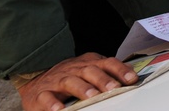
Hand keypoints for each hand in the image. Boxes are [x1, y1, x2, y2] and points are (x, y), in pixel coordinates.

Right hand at [16, 53, 137, 110]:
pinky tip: (59, 109)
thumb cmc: (69, 79)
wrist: (36, 84)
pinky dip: (52, 103)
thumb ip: (107, 74)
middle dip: (103, 79)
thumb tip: (132, 77)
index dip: (120, 70)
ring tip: (91, 96)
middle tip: (113, 88)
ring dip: (82, 88)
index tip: (132, 79)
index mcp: (88, 63)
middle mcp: (74, 69)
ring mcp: (57, 80)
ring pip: (70, 81)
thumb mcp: (89, 72)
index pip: (107, 63)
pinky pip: (46, 97)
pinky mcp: (41, 93)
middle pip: (90, 71)